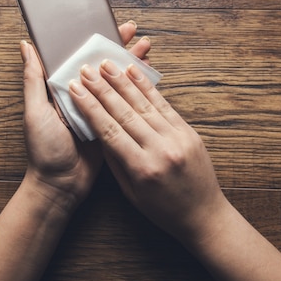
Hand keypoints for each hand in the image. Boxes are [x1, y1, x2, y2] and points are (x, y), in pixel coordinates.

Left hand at [20, 21, 150, 213]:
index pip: (77, 56)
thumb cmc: (44, 149)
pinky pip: (123, 103)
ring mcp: (96, 109)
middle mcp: (79, 95)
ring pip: (114, 81)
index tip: (108, 24)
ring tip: (145, 48)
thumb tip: (25, 46)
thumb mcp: (36, 112)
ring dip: (130, 64)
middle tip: (133, 32)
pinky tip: (147, 78)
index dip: (93, 39)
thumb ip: (33, 79)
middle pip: (100, 65)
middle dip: (116, 47)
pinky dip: (135, 90)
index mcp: (60, 88)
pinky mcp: (110, 124)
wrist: (61, 185)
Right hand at [68, 60, 226, 243]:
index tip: (76, 89)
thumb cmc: (163, 210)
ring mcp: (177, 138)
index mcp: (142, 168)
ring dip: (123, 82)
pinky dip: (148, 87)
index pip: (109, 130)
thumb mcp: (131, 192)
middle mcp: (160, 150)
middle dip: (102, 89)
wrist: (204, 215)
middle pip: (124, 112)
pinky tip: (135, 72)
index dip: (90, 107)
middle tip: (87, 70)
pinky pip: (164, 105)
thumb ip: (115, 160)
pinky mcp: (189, 132)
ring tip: (107, 64)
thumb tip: (98, 129)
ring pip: (144, 104)